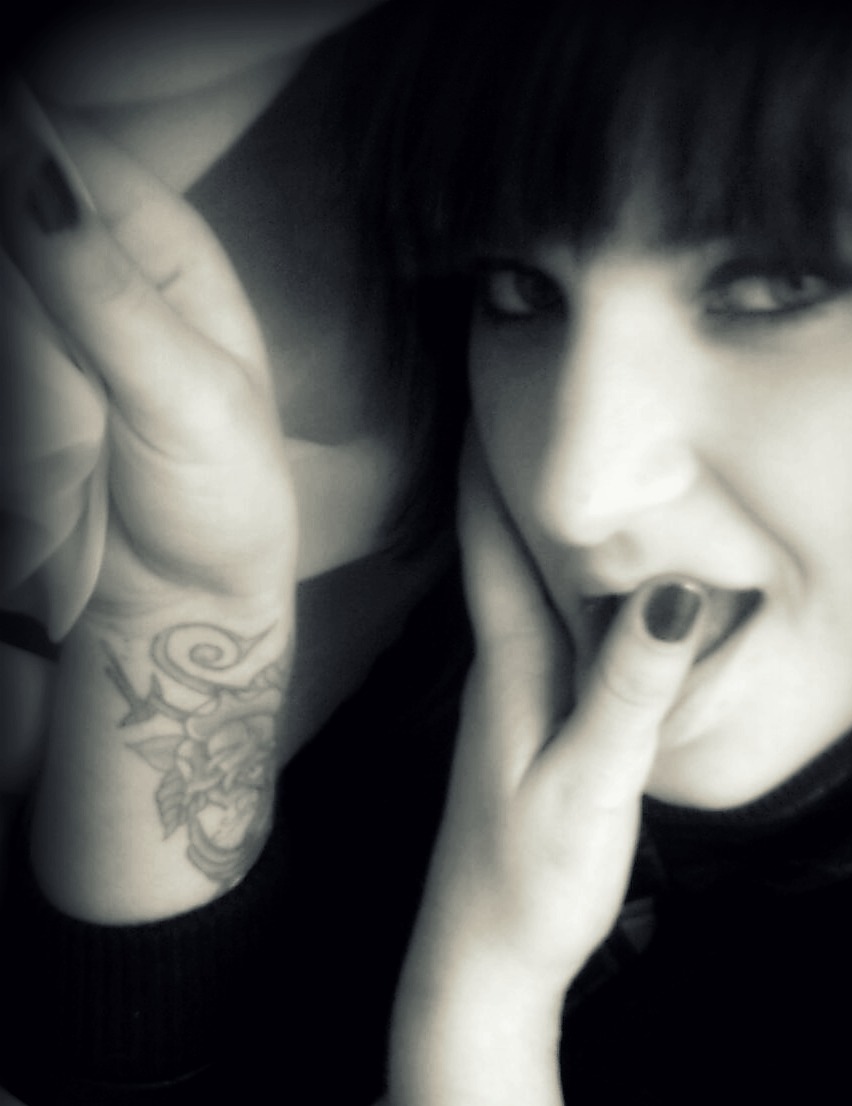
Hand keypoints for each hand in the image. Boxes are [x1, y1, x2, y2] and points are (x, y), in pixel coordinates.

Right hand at [2, 113, 297, 624]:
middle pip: (11, 208)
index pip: (63, 146)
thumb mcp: (184, 395)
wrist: (184, 606)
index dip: (18, 158)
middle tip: (47, 365)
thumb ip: (104, 288)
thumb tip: (30, 171)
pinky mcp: (16, 383)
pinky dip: (3, 379)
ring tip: (49, 412)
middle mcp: (92, 264)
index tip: (16, 240)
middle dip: (12, 276)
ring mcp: (43, 326)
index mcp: (161, 242)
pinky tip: (27, 419)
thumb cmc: (222, 499)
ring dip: (9, 340)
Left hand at [407, 432, 706, 1001]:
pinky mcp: (526, 740)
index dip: (490, 456)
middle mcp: (501, 676)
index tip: (487, 373)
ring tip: (556, 464)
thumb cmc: (527, 886)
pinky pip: (549, 641)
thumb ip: (629, 692)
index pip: (495, 539)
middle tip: (522, 390)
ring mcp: (509, 709)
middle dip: (511, 468)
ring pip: (526, 594)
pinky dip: (567, 596)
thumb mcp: (589, 788)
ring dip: (536, 527)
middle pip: (505, 550)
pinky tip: (589, 596)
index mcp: (512, 672)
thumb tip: (670, 588)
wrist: (478, 968)